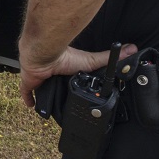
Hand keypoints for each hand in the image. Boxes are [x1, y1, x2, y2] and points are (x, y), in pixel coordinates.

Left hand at [19, 44, 137, 107]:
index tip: (78, 93)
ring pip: (42, 89)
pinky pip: (27, 93)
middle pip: (56, 85)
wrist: (44, 54)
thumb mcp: (92, 60)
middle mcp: (52, 74)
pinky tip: (32, 107)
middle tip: (65, 105)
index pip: (69, 78)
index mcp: (66, 69)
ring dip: (46, 96)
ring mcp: (40, 78)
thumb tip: (132, 49)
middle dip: (58, 92)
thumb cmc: (66, 56)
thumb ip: (109, 58)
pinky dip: (29, 99)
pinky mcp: (30, 82)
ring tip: (52, 110)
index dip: (72, 84)